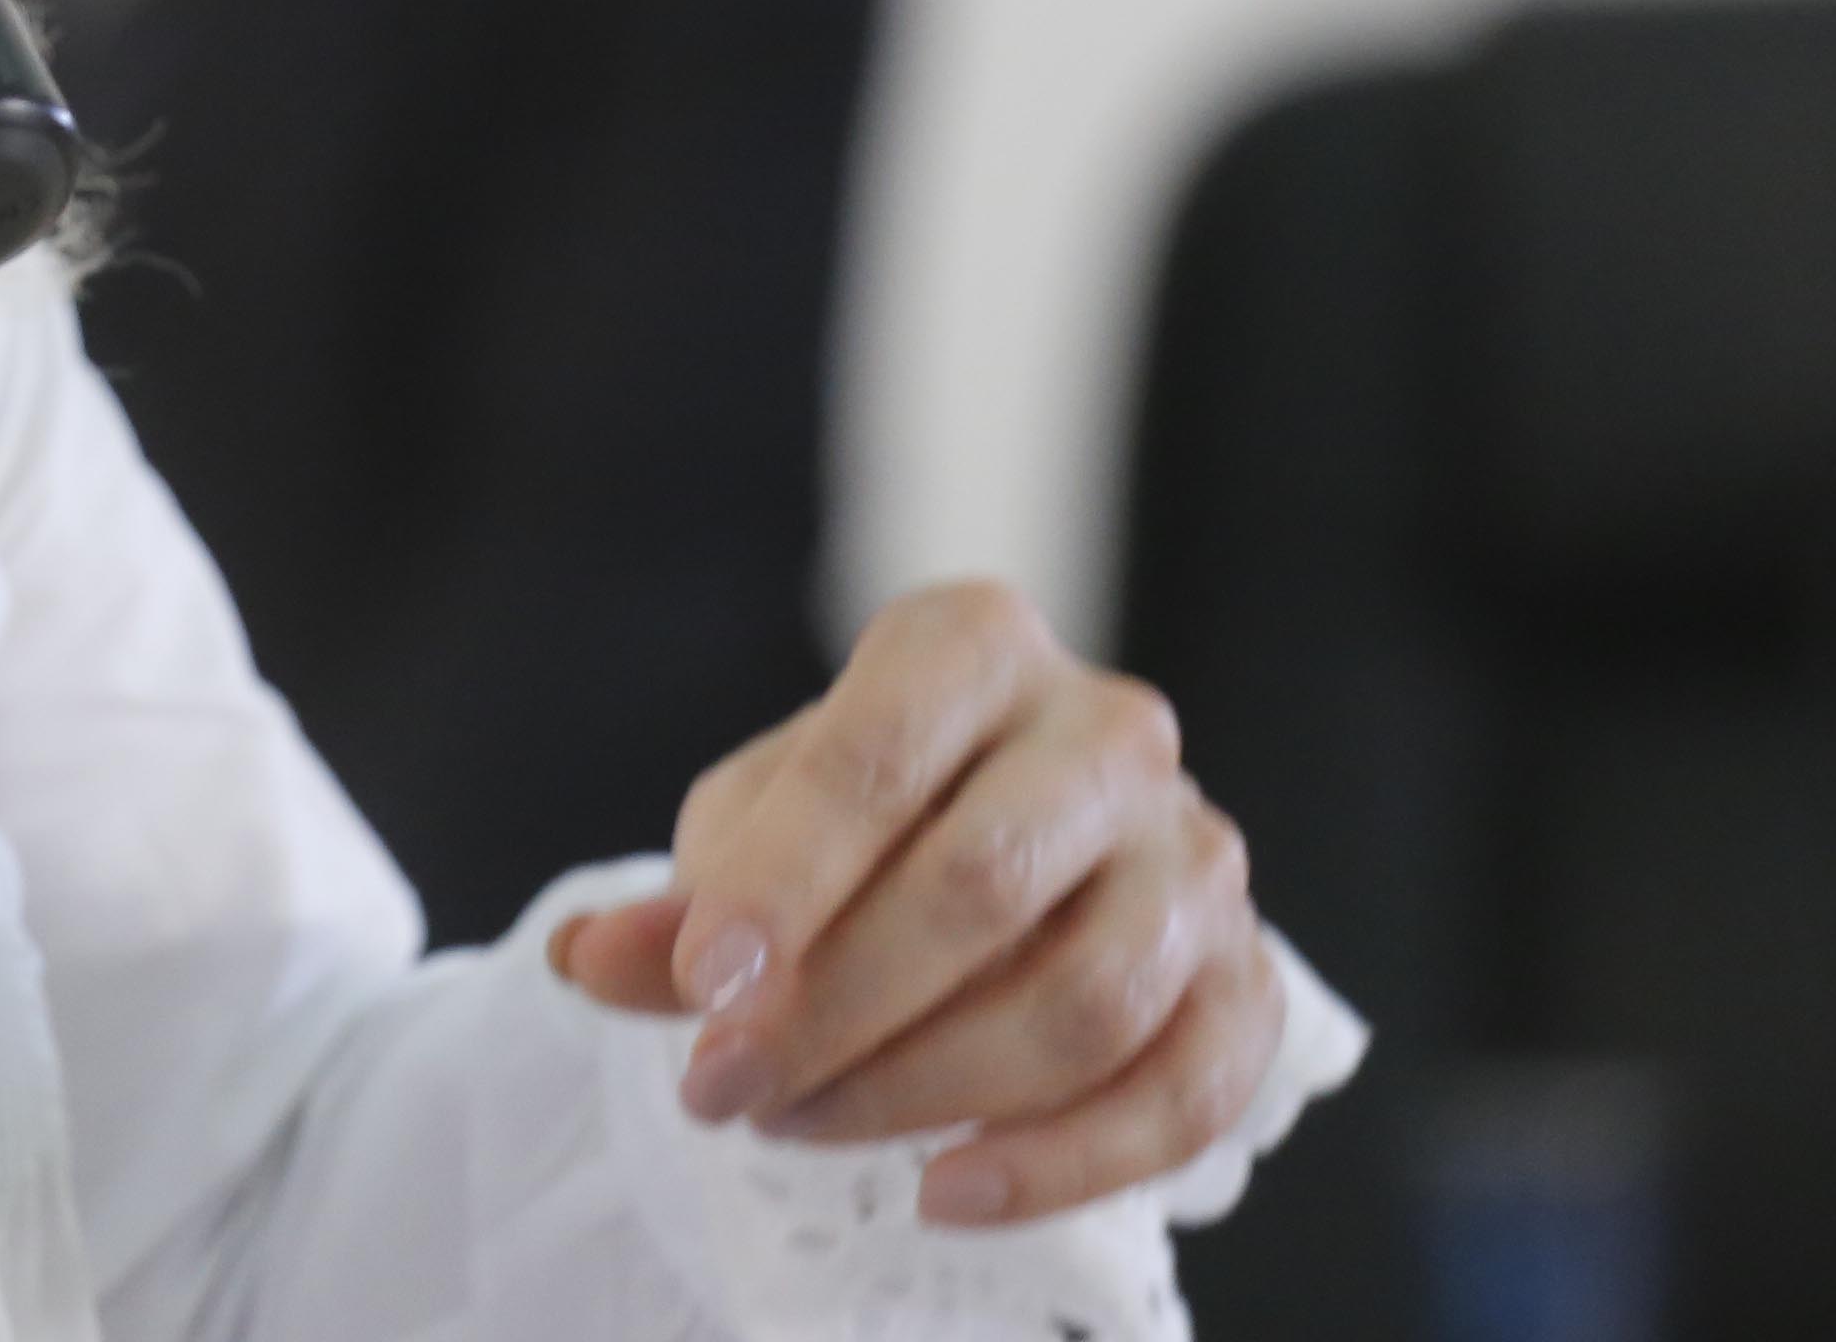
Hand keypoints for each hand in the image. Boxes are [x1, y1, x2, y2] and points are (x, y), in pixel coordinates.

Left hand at [549, 579, 1279, 1228]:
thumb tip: (591, 961)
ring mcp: (1195, 855)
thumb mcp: (752, 836)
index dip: (786, 877)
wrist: (990, 839)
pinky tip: (946, 1191)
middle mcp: (1107, 730)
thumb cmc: (856, 826)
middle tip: (718, 1088)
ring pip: (1085, 999)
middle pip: (982, 883)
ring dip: (923, 1089)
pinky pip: (1184, 1092)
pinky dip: (1064, 1163)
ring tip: (794, 1124)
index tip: (701, 984)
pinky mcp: (1244, 977)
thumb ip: (684, 907)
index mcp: (973, 645)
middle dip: (835, 1006)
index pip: (879, 754)